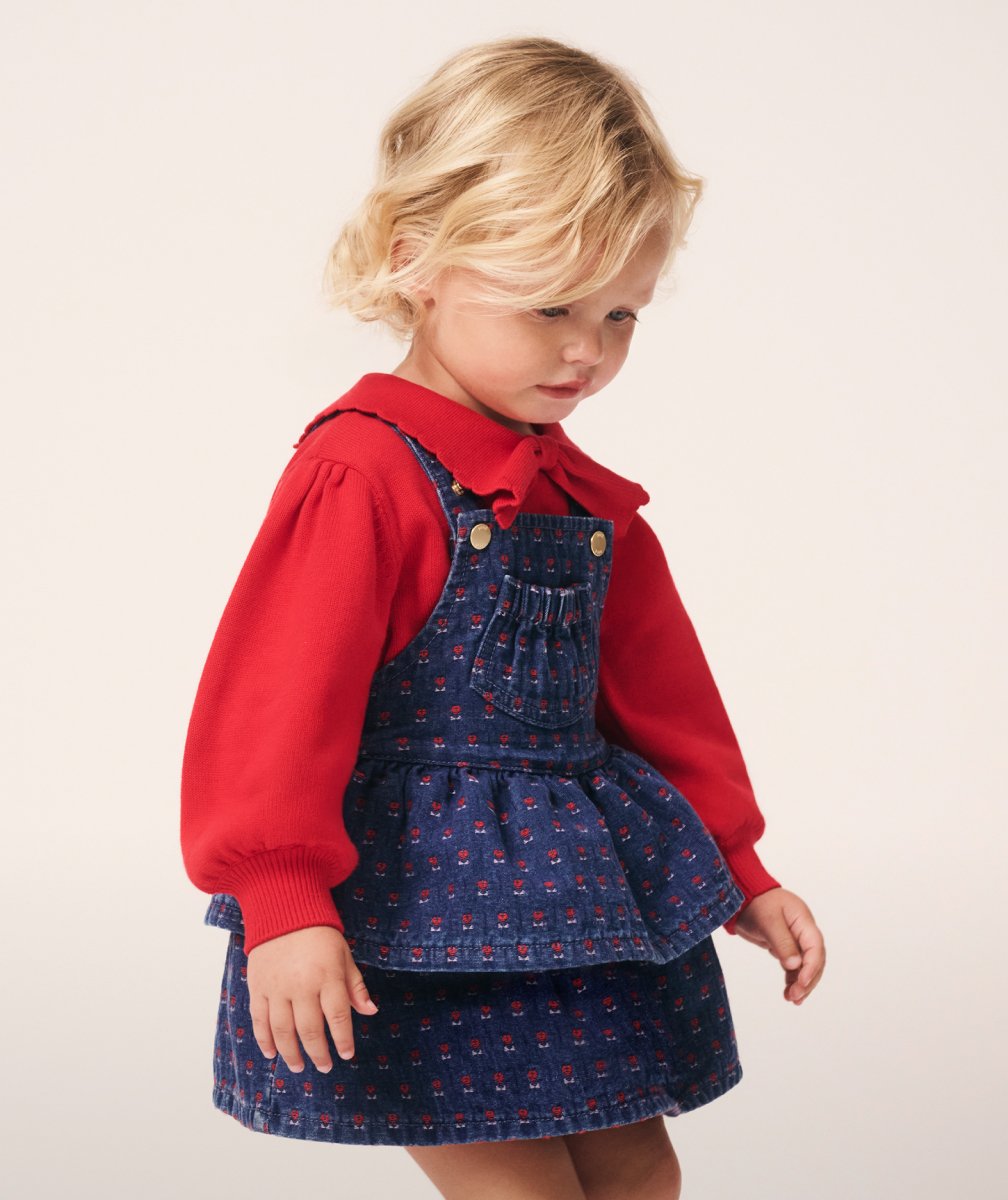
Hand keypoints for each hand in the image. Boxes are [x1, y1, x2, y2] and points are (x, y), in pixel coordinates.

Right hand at [245, 925, 377, 1071]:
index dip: (342, 1039)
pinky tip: (272, 1053)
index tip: (346, 1054)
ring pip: (283, 1030)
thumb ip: (355, 986)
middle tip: (323, 1067)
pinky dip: (264, 1040)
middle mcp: (302, 985)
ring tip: (298, 1067)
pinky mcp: (258, 987)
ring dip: (291, 1053)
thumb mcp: (344, 955)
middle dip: (318, 1053)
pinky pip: (260, 1020)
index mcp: (327, 976)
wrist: (284, 911)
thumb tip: (370, 1012)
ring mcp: (277, 987)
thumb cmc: (320, 935)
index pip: (337, 1016)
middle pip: (309, 1029)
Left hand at [731, 887, 824, 1005]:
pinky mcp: (785, 946)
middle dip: (807, 980)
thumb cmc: (756, 903)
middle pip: (814, 960)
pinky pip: (793, 966)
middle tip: (795, 996)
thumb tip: (795, 965)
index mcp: (803, 921)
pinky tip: (788, 992)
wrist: (741, 898)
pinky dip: (792, 979)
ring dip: (801, 983)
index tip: (802, 983)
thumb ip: (782, 942)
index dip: (811, 967)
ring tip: (792, 999)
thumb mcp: (768, 921)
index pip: (815, 948)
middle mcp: (803, 931)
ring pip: (805, 966)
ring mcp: (795, 940)